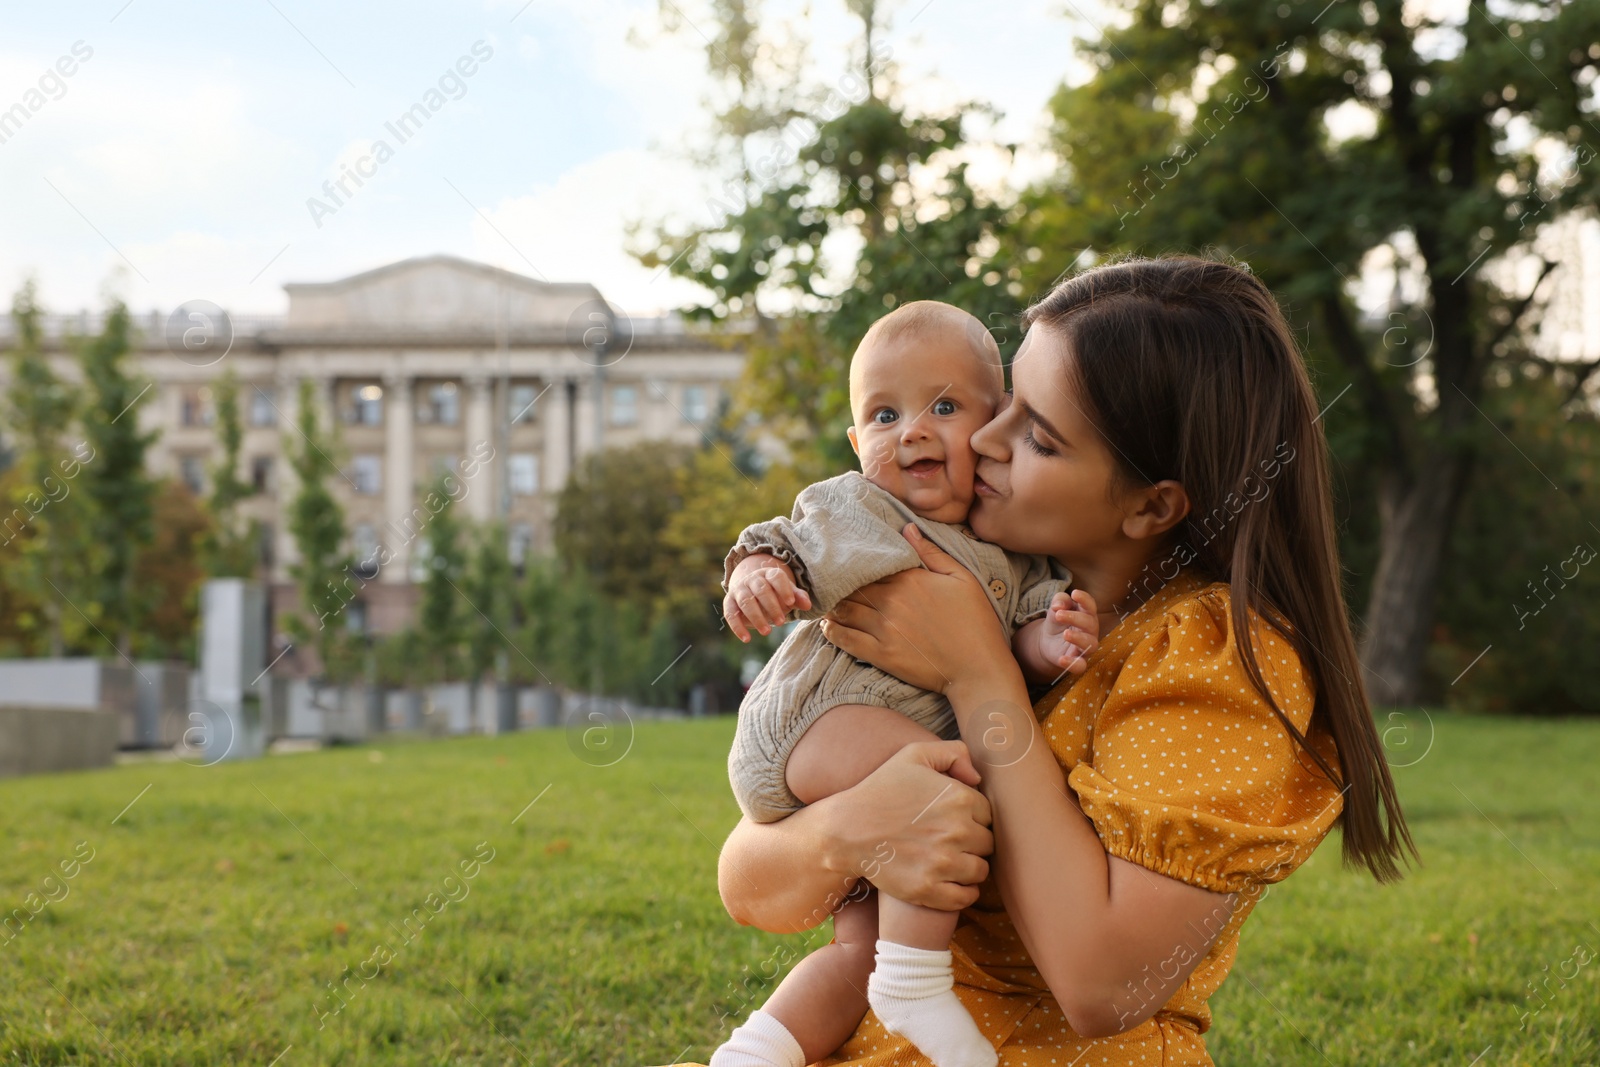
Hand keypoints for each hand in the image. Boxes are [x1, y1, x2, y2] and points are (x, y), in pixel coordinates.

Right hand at [724, 553, 811, 642]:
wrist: (751, 591)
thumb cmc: (775, 594)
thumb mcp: (787, 594)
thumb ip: (798, 597)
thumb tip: (808, 605)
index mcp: (768, 574)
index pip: (776, 577)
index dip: (783, 589)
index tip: (790, 603)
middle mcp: (752, 579)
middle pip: (761, 589)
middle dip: (771, 606)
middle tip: (781, 622)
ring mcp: (739, 589)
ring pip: (746, 601)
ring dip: (756, 617)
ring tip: (767, 632)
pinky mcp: (729, 602)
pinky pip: (730, 614)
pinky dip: (737, 627)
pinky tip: (746, 639)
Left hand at [820, 523, 1012, 693]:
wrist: (977, 669)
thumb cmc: (976, 623)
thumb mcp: (962, 579)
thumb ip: (932, 553)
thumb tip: (907, 529)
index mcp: (910, 579)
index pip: (872, 565)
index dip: (858, 564)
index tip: (846, 562)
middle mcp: (892, 601)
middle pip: (853, 586)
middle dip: (840, 583)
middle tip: (827, 580)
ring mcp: (884, 628)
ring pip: (845, 610)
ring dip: (832, 605)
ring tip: (825, 601)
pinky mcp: (881, 654)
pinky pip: (845, 639)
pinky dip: (831, 631)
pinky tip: (826, 626)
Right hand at [827, 740, 993, 911]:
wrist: (846, 829)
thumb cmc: (880, 791)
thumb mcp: (913, 755)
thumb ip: (953, 753)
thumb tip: (977, 778)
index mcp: (959, 798)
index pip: (988, 815)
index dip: (973, 817)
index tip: (955, 820)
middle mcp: (957, 831)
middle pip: (987, 843)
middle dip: (973, 842)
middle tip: (950, 841)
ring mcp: (943, 863)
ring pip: (980, 870)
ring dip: (969, 866)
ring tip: (950, 861)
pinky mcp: (929, 889)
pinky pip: (966, 896)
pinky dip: (963, 892)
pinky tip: (949, 881)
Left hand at [1037, 589, 1100, 676]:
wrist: (1048, 641)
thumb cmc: (1058, 621)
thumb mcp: (1056, 608)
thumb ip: (1059, 600)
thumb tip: (1059, 605)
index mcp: (1087, 614)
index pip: (1090, 605)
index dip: (1085, 599)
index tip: (1074, 593)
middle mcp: (1090, 630)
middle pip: (1090, 623)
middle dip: (1075, 618)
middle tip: (1059, 615)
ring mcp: (1086, 647)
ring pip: (1090, 644)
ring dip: (1078, 638)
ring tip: (1065, 634)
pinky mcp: (1078, 661)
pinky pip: (1081, 666)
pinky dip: (1073, 664)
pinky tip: (1061, 659)